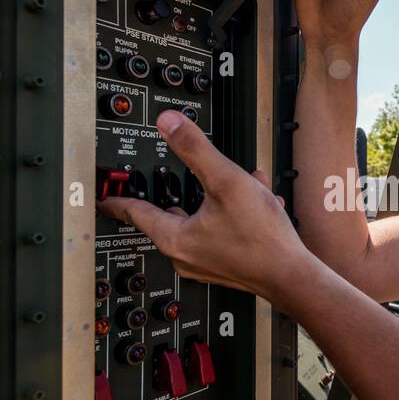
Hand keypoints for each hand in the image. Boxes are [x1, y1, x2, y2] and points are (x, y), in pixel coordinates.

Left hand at [97, 110, 311, 302]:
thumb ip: (195, 149)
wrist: (293, 275)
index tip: (105, 197)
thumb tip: (169, 123)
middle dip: (182, 189)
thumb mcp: (225, 182)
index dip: (119, 199)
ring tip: (239, 182)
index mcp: (174, 238)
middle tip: (174, 177)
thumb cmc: (261, 239)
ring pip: (202, 220)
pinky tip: (257, 201)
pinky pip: (222, 231)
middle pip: (170, 215)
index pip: (135, 213)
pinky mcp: (227, 264)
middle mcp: (185, 255)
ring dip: (217, 197)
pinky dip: (234, 213)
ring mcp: (206, 262)